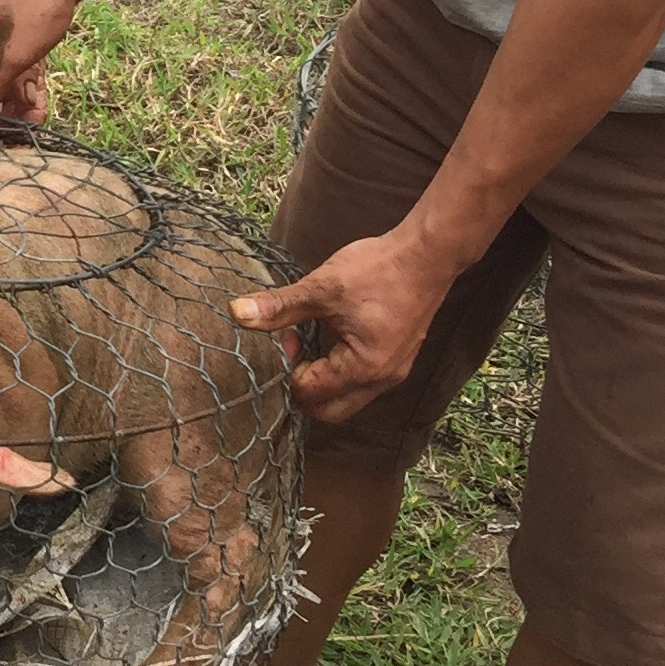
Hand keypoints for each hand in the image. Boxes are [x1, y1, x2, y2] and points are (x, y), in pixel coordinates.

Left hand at [227, 225, 461, 422]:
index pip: (310, 394)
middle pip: (329, 411)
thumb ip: (280, 307)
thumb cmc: (378, 269)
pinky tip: (331, 339)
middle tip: (294, 350)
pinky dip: (340, 373)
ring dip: (321, 381)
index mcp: (363, 368)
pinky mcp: (397, 361)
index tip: (287, 335)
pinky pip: (361, 384)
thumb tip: (237, 313)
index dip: (289, 369)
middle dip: (302, 389)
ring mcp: (394, 373)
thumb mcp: (322, 287)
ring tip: (312, 340)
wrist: (427, 254)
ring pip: (346, 400)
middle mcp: (382, 380)